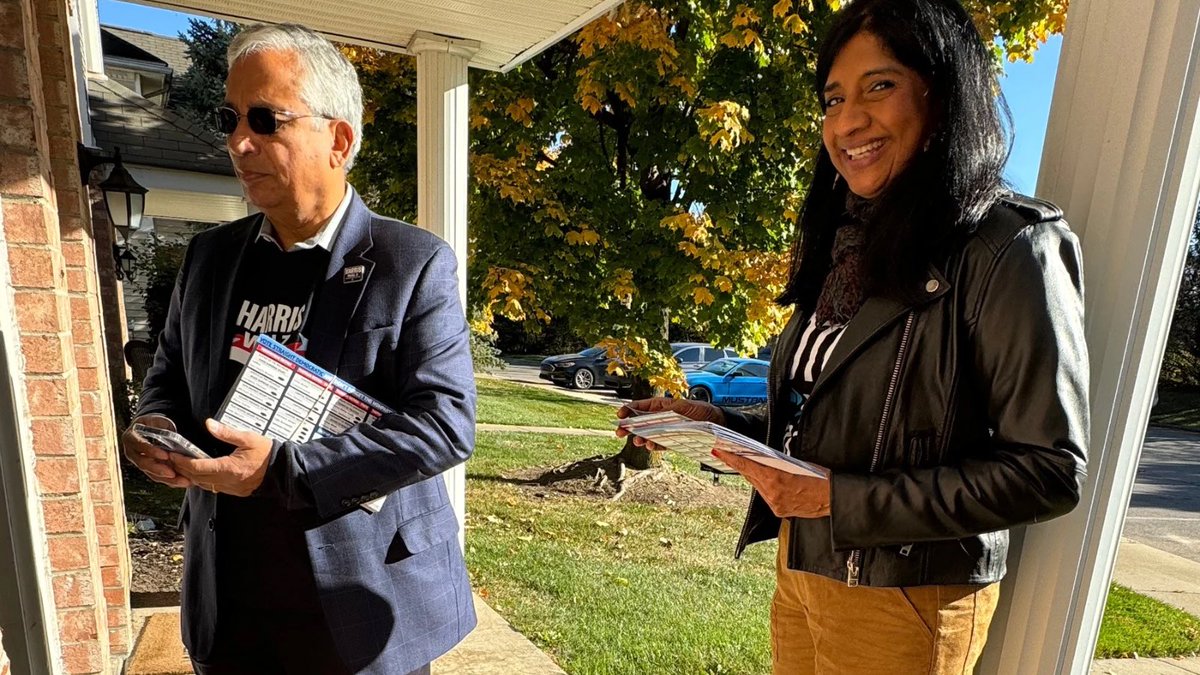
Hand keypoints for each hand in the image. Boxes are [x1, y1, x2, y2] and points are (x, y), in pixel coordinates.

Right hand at [122, 414, 191, 488]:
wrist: (151, 428)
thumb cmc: (154, 424)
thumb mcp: (157, 420)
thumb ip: (163, 426)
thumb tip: (174, 432)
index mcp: (131, 437)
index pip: (139, 445)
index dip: (151, 451)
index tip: (165, 455)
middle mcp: (132, 452)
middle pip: (143, 463)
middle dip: (159, 469)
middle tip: (172, 473)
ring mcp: (139, 462)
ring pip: (150, 473)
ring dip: (166, 479)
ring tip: (181, 481)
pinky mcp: (147, 468)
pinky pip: (156, 476)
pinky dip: (168, 480)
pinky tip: (181, 481)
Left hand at [169, 419, 272, 496]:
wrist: (282, 470)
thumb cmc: (267, 454)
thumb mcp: (248, 438)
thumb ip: (226, 432)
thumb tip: (210, 424)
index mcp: (229, 468)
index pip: (198, 466)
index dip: (182, 462)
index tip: (173, 455)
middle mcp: (227, 481)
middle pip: (196, 477)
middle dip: (182, 469)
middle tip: (172, 459)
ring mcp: (230, 488)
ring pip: (203, 485)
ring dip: (191, 476)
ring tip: (182, 466)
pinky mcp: (234, 491)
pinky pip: (213, 488)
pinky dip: (202, 481)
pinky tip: (200, 474)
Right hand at [615, 396, 725, 451]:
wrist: (717, 424)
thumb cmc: (702, 411)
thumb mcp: (684, 407)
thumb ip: (668, 411)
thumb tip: (655, 416)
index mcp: (662, 405)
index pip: (641, 406)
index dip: (629, 409)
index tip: (620, 415)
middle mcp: (662, 418)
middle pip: (640, 422)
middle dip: (629, 427)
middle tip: (619, 432)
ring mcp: (666, 430)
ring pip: (648, 434)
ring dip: (640, 438)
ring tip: (637, 441)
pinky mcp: (672, 441)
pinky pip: (659, 444)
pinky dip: (653, 446)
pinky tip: (650, 446)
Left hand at [713, 448, 831, 518]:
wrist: (834, 499)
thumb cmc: (821, 479)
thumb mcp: (798, 464)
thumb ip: (779, 463)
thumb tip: (766, 459)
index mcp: (775, 478)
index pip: (747, 466)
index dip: (731, 458)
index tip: (719, 452)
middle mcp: (772, 493)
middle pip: (750, 476)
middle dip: (741, 465)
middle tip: (730, 454)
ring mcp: (775, 504)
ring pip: (758, 486)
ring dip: (755, 476)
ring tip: (750, 465)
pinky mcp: (779, 511)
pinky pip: (767, 496)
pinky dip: (766, 487)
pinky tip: (768, 481)